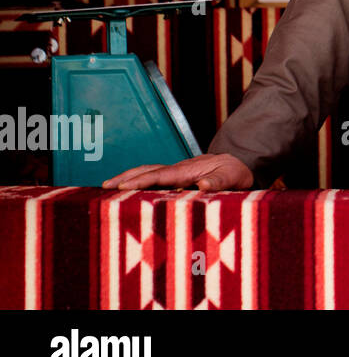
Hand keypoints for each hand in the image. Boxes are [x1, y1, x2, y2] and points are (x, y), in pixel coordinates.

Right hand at [102, 153, 253, 191]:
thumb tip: (202, 184)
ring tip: (105, 189)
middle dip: (125, 177)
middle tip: (103, 188)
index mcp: (188, 170)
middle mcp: (177, 170)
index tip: (122, 187)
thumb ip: (219, 181)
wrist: (237, 165)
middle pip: (147, 171)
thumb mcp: (233, 177)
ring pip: (147, 173)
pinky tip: (125, 192)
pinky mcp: (174, 179)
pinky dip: (136, 181)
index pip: (161, 175)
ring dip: (127, 178)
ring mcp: (174, 173)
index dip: (142, 181)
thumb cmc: (234, 172)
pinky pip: (152, 179)